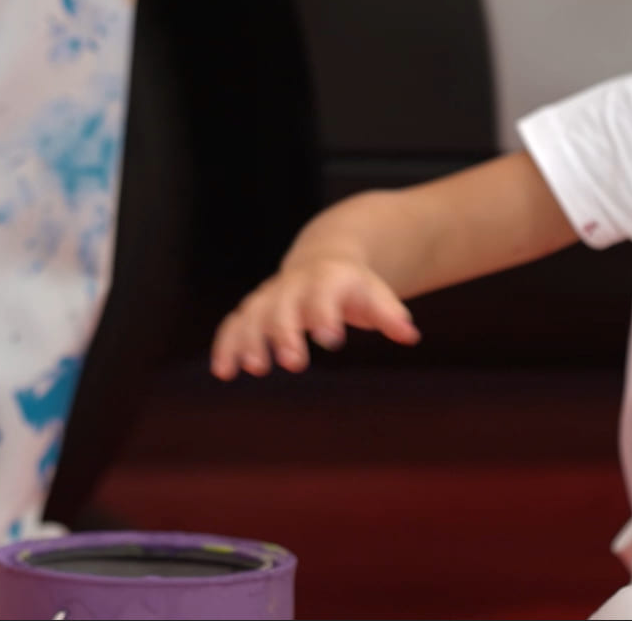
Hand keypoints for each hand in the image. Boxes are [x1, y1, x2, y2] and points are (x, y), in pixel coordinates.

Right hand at [210, 252, 420, 379]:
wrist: (323, 260)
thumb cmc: (355, 288)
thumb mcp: (376, 296)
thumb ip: (390, 315)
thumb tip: (409, 334)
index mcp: (325, 279)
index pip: (323, 294)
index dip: (325, 314)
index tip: (331, 339)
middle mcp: (292, 285)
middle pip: (282, 306)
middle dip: (285, 334)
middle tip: (295, 363)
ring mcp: (269, 296)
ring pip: (252, 315)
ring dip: (250, 340)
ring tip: (256, 368)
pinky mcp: (252, 311)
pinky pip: (233, 324)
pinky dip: (226, 345)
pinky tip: (222, 371)